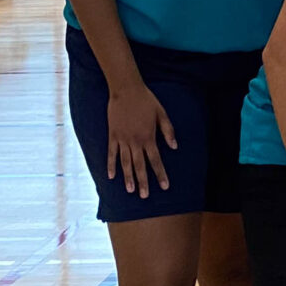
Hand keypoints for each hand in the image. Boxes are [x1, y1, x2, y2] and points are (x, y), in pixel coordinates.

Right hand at [105, 78, 176, 198]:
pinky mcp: (112, 135)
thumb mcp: (162, 113)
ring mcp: (122, 139)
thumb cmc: (146, 100)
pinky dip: (110, 165)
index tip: (164, 186)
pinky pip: (111, 153)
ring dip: (128, 177)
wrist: (126, 89)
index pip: (156, 160)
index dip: (160, 174)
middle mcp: (135, 141)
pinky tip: (111, 176)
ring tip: (130, 190)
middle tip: (145, 196)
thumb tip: (174, 147)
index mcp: (149, 137)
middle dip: (143, 182)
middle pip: (139, 165)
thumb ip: (168, 131)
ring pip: (125, 162)